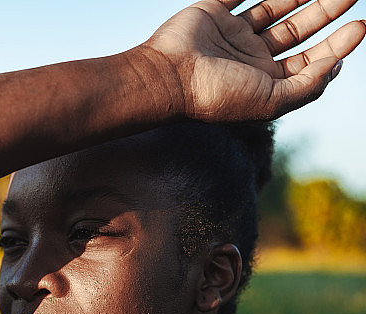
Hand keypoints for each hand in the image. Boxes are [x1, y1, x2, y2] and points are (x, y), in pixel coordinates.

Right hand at [143, 0, 365, 120]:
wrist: (167, 77)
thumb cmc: (214, 96)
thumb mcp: (271, 102)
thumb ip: (309, 86)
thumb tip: (337, 65)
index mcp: (264, 82)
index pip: (309, 60)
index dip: (338, 44)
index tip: (360, 25)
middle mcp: (250, 57)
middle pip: (297, 31)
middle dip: (325, 12)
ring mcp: (232, 34)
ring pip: (275, 8)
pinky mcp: (213, 12)